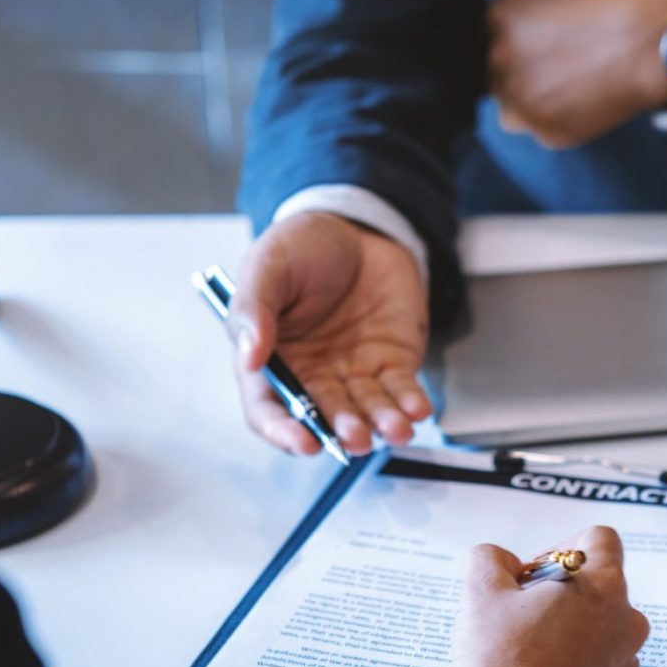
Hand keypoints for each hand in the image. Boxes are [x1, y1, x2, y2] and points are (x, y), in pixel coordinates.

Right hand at [227, 211, 431, 456]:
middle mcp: (311, 374)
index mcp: (270, 358)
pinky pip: (400, 391)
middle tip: (354, 436)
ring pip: (365, 411)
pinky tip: (418, 408)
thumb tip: (248, 357)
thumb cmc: (304, 245)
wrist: (358, 225)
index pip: (269, 408)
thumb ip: (254, 309)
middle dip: (340, 430)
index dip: (283, 431)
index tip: (303, 441)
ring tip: (395, 428)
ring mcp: (353, 372)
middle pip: (322, 417)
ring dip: (380, 424)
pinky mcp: (391, 363)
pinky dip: (410, 404)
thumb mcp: (269, 265)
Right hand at [445, 526, 650, 666]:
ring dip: (568, 628)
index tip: (531, 575)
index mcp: (604, 586)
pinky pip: (597, 664)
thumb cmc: (504, 660)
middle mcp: (627, 621)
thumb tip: (505, 563)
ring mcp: (626, 661)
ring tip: (527, 649)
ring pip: (599, 627)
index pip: (599, 539)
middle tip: (520, 614)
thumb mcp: (481, 593)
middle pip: (598, 586)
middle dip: (561, 592)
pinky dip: (574, 663)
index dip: (560, 547)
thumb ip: (492, 559)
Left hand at [487, 0, 666, 149]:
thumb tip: (518, 50)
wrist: (655, 46)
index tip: (545, 46)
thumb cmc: (618, 12)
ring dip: (535, 105)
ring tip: (573, 89)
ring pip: (513, 111)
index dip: (520, 45)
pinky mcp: (545, 132)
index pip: (491, 39)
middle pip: (497, 77)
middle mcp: (499, 59)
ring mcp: (519, 99)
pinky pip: (543, 132)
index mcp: (500, 17)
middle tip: (563, 70)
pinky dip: (561, 122)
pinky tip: (587, 103)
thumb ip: (526, 25)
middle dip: (523, 76)